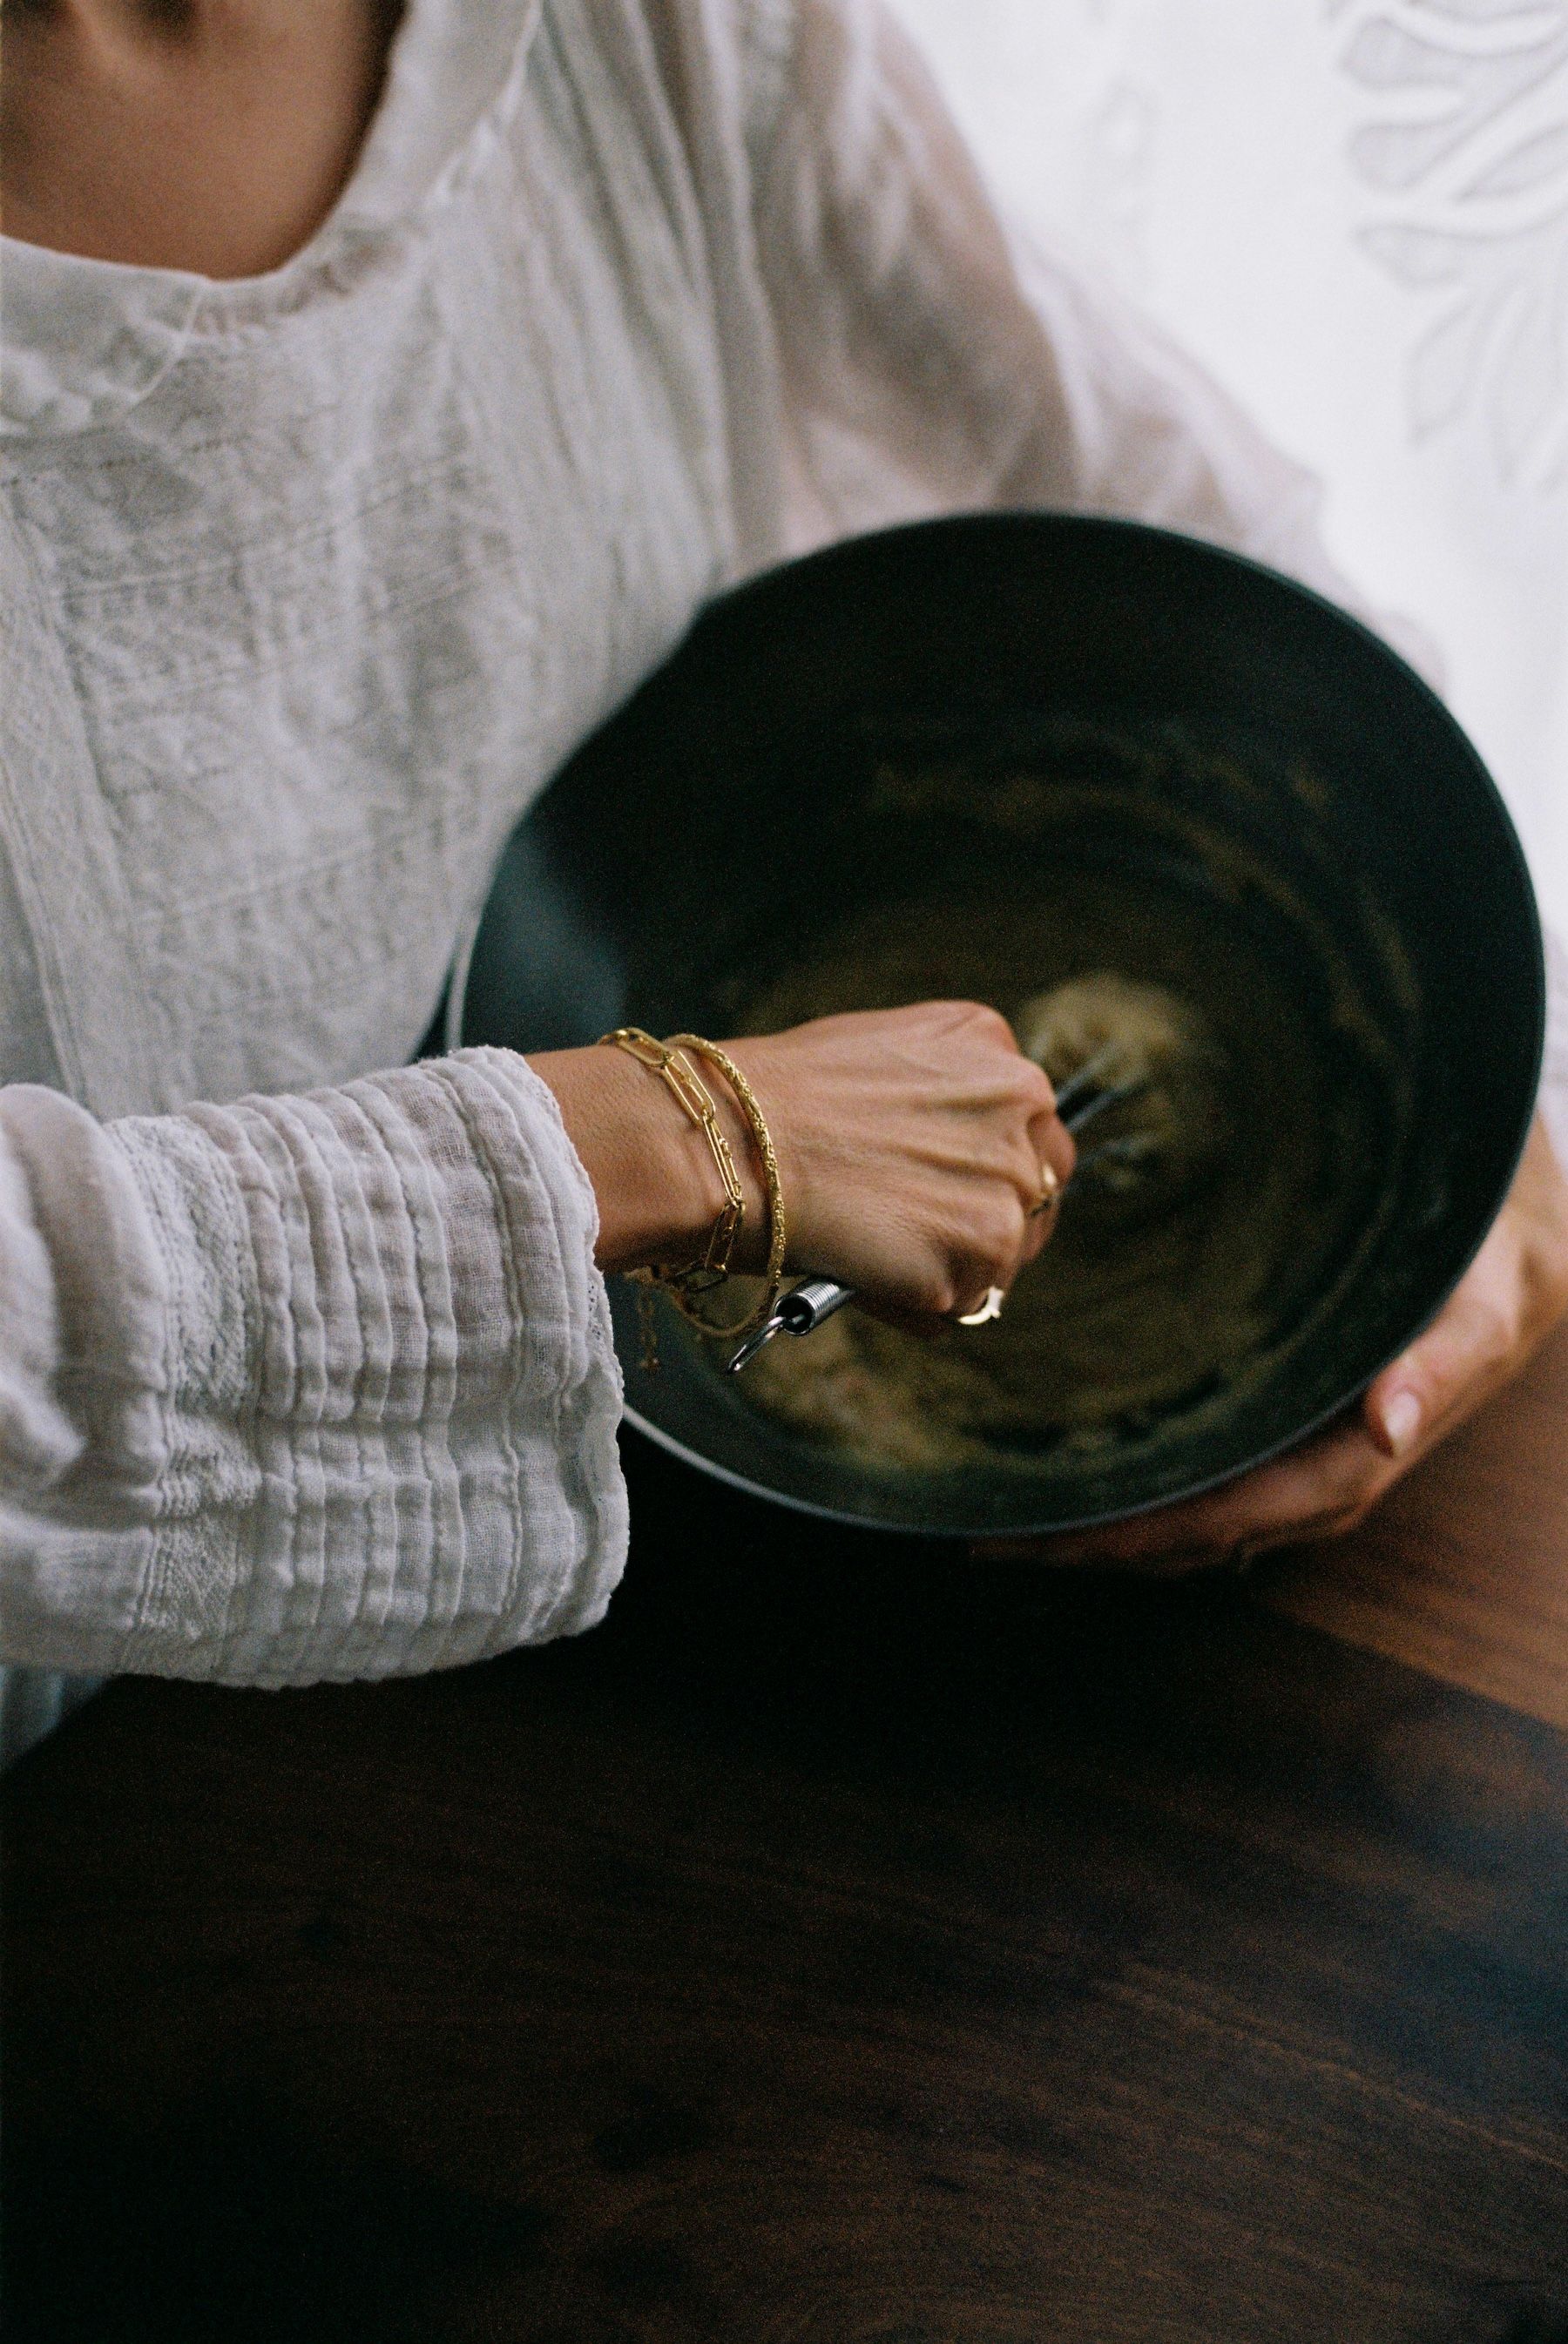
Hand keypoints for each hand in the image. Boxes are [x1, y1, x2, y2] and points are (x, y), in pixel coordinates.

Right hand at [533, 1002, 1074, 1323]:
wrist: (723, 1141)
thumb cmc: (768, 1099)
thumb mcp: (875, 1056)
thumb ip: (934, 1096)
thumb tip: (940, 1160)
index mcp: (996, 1047)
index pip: (1027, 1127)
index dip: (979, 1167)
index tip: (930, 1186)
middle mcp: (1023, 1102)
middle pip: (1038, 1192)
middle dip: (981, 1220)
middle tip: (905, 1232)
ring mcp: (1009, 1178)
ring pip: (1005, 1256)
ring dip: (943, 1267)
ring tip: (866, 1244)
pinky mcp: (984, 1248)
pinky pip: (962, 1305)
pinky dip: (913, 1304)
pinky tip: (860, 1270)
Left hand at [975, 1113, 1567, 1576]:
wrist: (1505, 1260)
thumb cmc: (1484, 1280)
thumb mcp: (1476, 1311)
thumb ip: (1435, 1367)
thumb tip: (1391, 1424)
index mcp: (1350, 1462)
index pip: (1227, 1517)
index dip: (1138, 1537)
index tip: (1056, 1538)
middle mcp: (1311, 1480)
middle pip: (1185, 1536)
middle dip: (1090, 1546)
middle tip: (989, 1539)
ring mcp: (1287, 1466)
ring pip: (1180, 1523)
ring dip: (1095, 1531)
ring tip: (1002, 1523)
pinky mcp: (1270, 1440)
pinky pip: (1190, 1486)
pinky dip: (1124, 1494)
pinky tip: (1060, 1480)